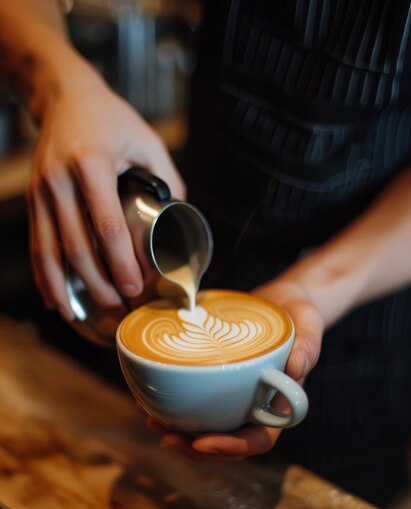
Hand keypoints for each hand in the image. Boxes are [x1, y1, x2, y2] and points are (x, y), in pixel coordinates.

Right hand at [27, 72, 184, 319]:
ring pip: (51, 252)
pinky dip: (45, 277)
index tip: (135, 287)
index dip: (121, 263)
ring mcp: (41, 191)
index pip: (107, 225)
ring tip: (86, 316)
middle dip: (99, 285)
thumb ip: (169, 179)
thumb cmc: (112, 119)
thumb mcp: (147, 141)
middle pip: (78, 247)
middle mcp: (61, 179)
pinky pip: (37, 245)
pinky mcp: (33, 200)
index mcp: (93, 164)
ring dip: (69, 290)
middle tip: (119, 309)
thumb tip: (185, 220)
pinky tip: (56, 301)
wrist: (64, 97)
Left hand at [147, 280, 323, 460]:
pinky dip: (176, 407)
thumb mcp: (310, 325)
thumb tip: (295, 369)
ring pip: (207, 429)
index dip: (231, 448)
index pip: (258, 441)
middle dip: (195, 448)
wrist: (284, 301)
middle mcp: (255, 409)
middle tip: (166, 437)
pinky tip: (152, 400)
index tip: (203, 441)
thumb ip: (307, 346)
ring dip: (180, 434)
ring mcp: (235, 398)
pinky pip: (198, 403)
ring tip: (152, 422)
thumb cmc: (301, 315)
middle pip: (225, 443)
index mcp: (278, 407)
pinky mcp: (219, 383)